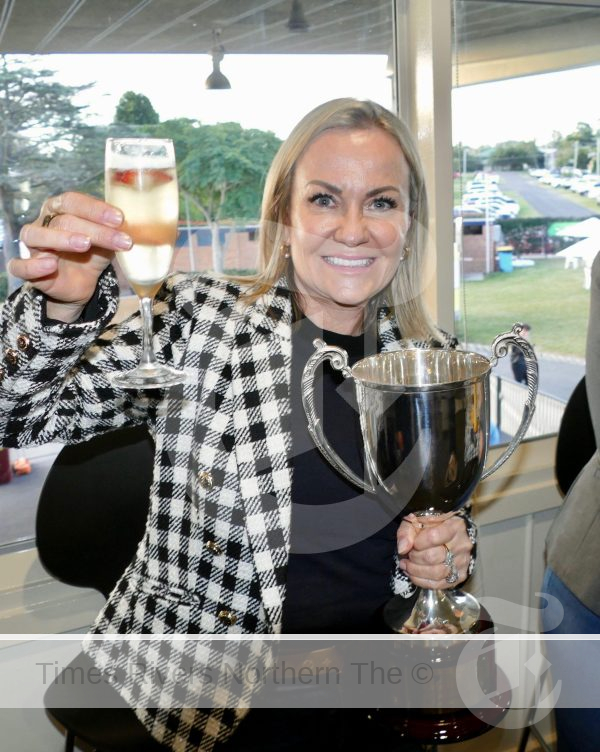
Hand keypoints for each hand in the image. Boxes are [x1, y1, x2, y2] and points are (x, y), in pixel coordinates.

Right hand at [13, 192, 131, 320]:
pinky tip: (50, 265)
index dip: (96, 208)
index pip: (73, 201)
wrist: (80, 286)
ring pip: (36, 235)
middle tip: (119, 239)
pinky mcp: (28, 268)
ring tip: (85, 245)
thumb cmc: (91, 256)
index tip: (120, 219)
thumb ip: (116, 233)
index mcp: (61, 210)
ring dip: (61, 238)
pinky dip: (31, 265)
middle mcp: (44, 223)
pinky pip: (20, 265)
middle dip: (95, 230)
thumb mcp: (107, 243)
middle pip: (64, 220)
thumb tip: (142, 226)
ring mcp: (34, 246)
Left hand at [396, 512, 471, 589]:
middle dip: (415, 558)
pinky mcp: (460, 576)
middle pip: (433, 557)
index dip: (418, 543)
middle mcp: (462, 545)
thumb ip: (407, 531)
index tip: (412, 543)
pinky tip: (413, 574)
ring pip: (437, 573)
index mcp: (454, 526)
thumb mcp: (417, 521)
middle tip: (407, 555)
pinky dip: (422, 581)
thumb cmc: (432, 527)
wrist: (452, 536)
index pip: (433, 537)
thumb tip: (402, 549)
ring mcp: (462, 562)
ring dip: (416, 571)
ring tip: (406, 565)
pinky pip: (439, 584)